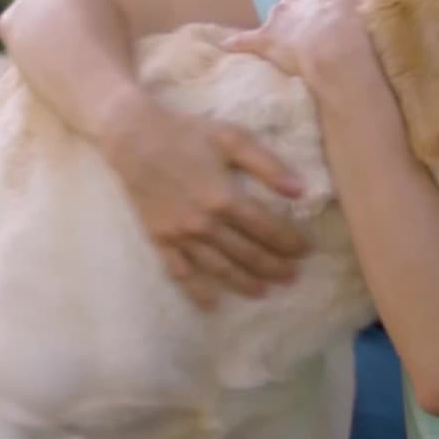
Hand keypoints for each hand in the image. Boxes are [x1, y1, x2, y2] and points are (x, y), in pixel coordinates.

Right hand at [99, 91, 310, 309]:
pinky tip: (211, 305)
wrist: (132, 138)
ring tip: (264, 292)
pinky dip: (196, 291)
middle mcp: (204, 223)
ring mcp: (180, 235)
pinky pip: (180, 271)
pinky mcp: (159, 239)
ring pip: (219, 267)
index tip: (306, 251)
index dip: (289, 242)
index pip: (267, 229)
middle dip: (273, 267)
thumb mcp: (232, 139)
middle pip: (247, 253)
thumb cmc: (187, 134)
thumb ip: (268, 165)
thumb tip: (301, 190)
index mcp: (225, 198)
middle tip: (292, 277)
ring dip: (243, 282)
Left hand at [221, 0, 377, 94]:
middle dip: (302, 14)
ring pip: (275, 16)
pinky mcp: (265, 39)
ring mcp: (280, 17)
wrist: (340, 57)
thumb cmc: (362, 36)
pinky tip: (228, 46)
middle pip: (296, 1)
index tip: (335, 19)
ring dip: (279, 27)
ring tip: (286, 45)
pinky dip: (237, 43)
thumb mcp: (374, 6)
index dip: (328, 6)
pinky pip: (244, 40)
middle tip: (313, 34)